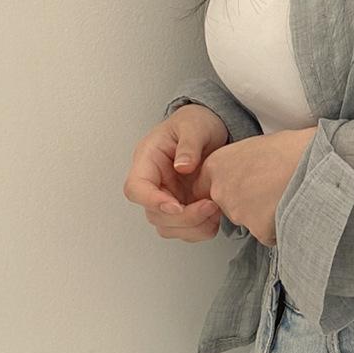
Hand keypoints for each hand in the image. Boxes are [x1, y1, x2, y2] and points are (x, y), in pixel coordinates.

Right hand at [123, 104, 229, 242]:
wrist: (211, 128)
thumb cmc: (196, 122)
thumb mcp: (194, 125)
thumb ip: (189, 144)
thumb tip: (182, 166)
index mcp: (147, 160)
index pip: (136, 188)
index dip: (152, 202)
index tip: (176, 206)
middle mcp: (154, 183)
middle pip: (154, 214)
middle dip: (183, 217)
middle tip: (210, 206)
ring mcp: (167, 197)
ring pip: (169, 227)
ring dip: (193, 226)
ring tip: (216, 208)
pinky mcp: (183, 207)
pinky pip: (186, 230)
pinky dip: (202, 228)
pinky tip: (217, 213)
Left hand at [191, 125, 317, 246]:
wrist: (314, 161)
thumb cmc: (292, 148)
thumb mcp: (255, 146)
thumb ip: (239, 165)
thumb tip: (244, 174)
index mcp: (216, 165)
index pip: (206, 188)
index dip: (229, 189)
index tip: (244, 188)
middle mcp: (220, 191)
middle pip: (227, 206)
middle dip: (247, 204)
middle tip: (271, 190)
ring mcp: (237, 212)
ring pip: (248, 221)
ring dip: (264, 215)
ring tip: (286, 196)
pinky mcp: (257, 229)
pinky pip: (267, 234)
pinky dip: (279, 227)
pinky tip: (292, 208)